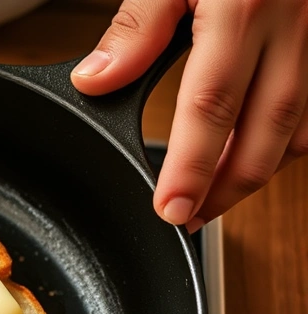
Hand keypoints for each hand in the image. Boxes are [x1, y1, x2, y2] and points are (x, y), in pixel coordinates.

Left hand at [71, 0, 307, 231]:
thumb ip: (138, 22)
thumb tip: (98, 78)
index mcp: (243, 4)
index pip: (210, 107)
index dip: (189, 167)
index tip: (168, 208)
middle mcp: (296, 21)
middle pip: (267, 132)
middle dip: (228, 189)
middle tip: (190, 220)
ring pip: (303, 124)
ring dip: (260, 169)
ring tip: (216, 195)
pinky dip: (291, 135)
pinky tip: (259, 148)